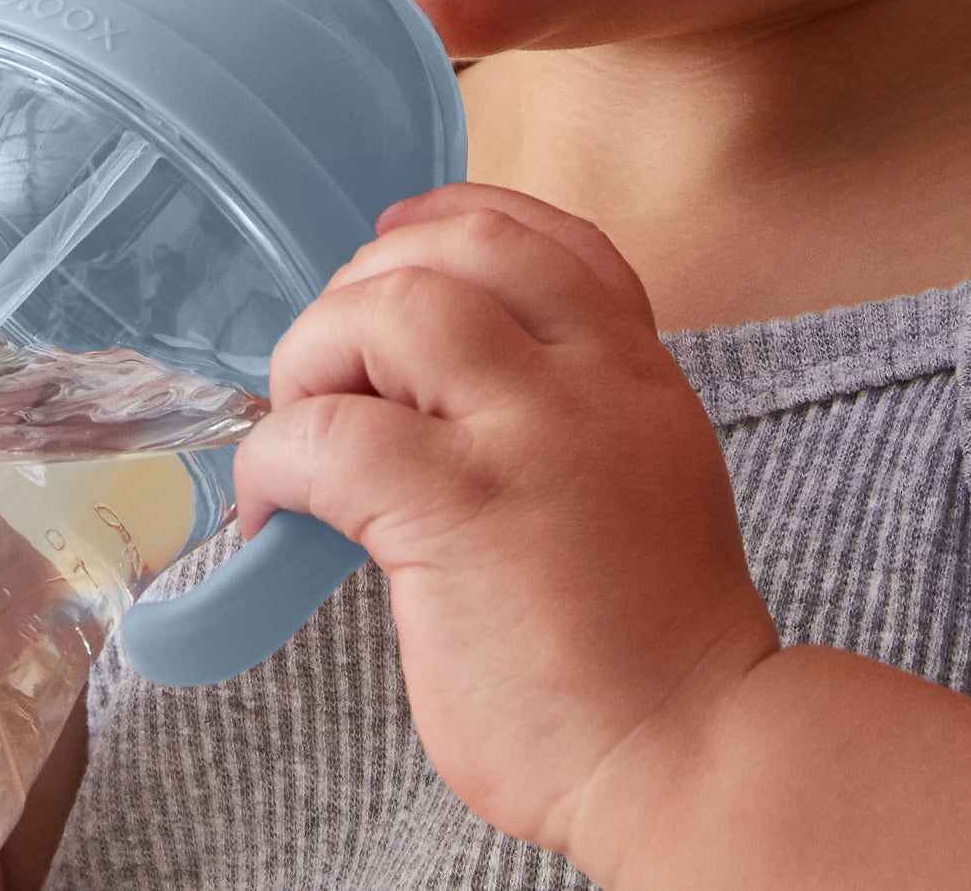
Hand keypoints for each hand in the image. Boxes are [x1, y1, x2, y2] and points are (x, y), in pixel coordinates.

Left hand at [234, 183, 776, 860]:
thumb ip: (563, 416)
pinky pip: (332, 434)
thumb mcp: (640, 481)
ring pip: (399, 305)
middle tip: (331, 361)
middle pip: (467, 245)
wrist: (697, 754)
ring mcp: (530, 439)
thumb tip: (425, 392)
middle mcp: (592, 382)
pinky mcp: (461, 512)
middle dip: (372, 278)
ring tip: (301, 420)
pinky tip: (273, 505)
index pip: (555, 238)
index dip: (457, 216)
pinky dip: (277, 454)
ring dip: (319, 345)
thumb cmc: (647, 647)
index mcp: (636, 374)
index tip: (397, 236)